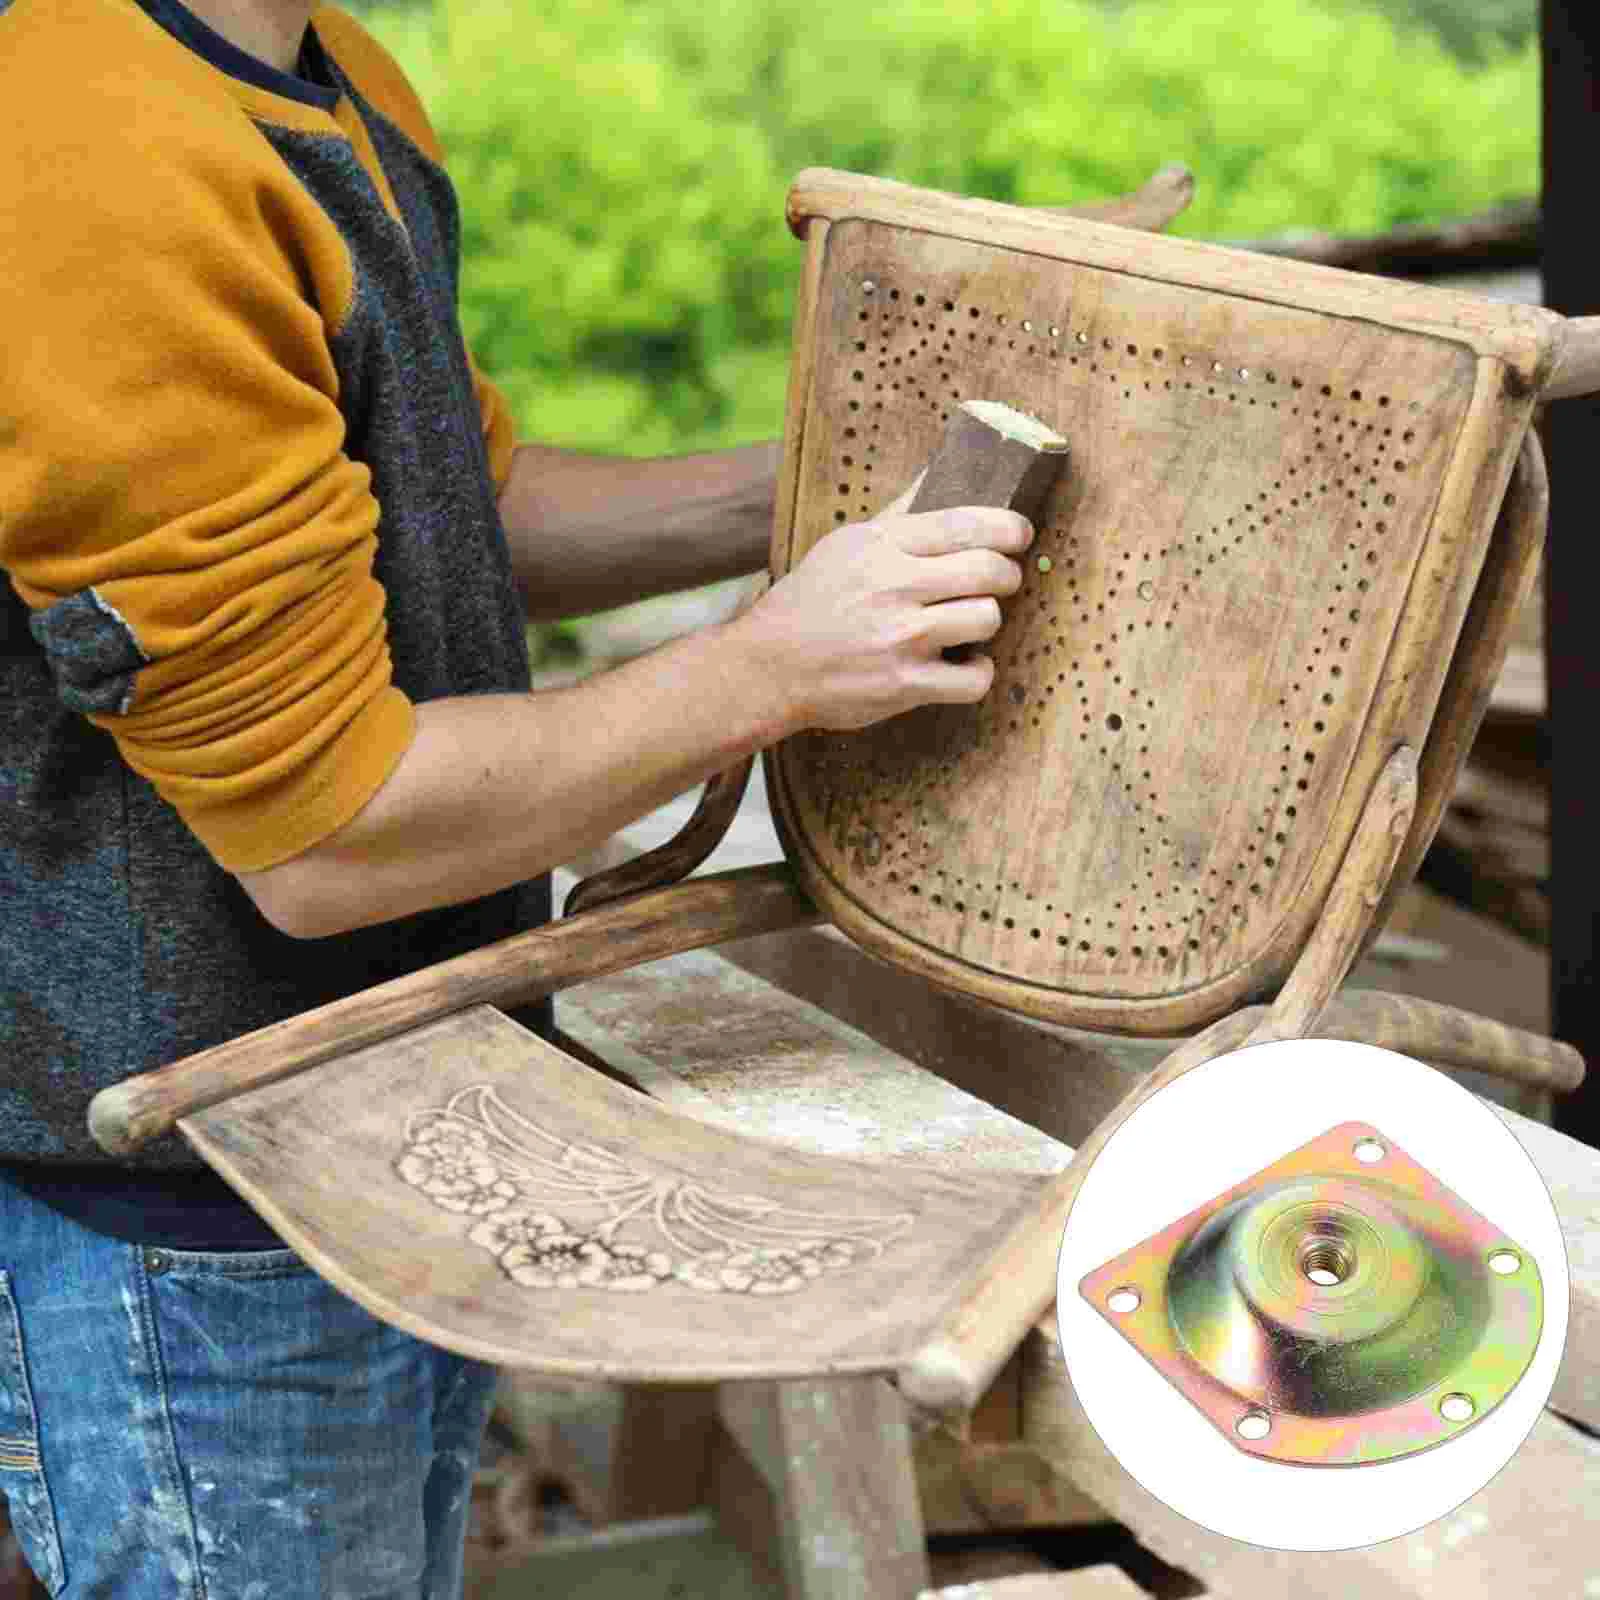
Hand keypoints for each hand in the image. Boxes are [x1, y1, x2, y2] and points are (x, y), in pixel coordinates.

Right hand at [727, 472, 1033, 734]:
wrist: (768, 666)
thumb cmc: (809, 602)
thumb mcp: (845, 545)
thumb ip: (898, 515)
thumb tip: (938, 471)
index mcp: (881, 545)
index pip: (966, 523)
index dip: (1008, 527)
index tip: (1020, 535)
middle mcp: (893, 586)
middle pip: (988, 570)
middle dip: (1008, 575)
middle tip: (1001, 581)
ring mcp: (900, 638)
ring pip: (986, 619)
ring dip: (987, 621)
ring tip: (969, 623)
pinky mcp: (904, 685)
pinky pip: (974, 679)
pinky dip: (977, 673)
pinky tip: (963, 665)